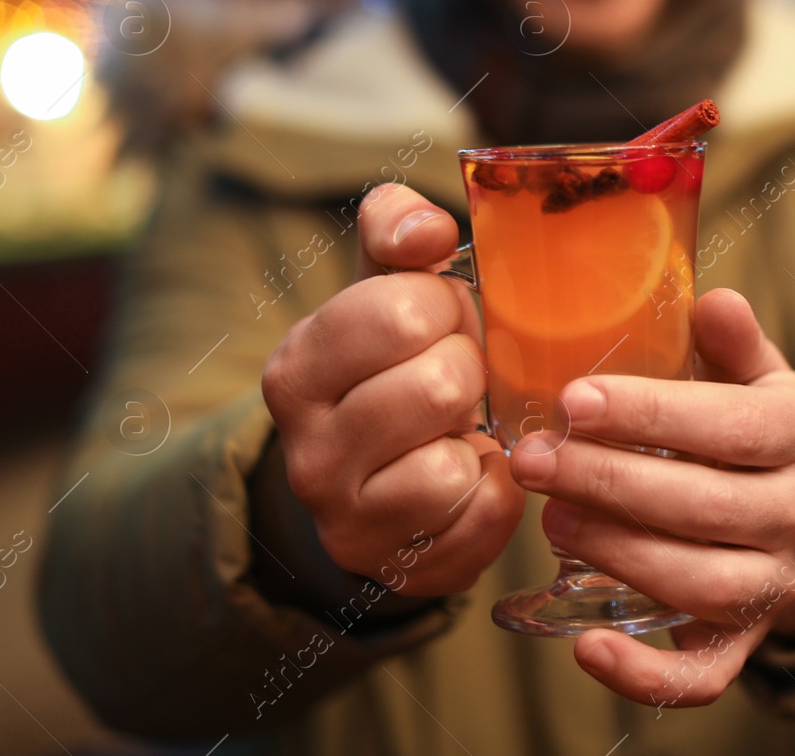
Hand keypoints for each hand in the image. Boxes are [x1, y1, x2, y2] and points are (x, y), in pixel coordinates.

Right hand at [261, 184, 523, 595]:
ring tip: (457, 430)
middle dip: (471, 371)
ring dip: (478, 436)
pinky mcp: (401, 566)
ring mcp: (348, 519)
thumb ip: (395, 231)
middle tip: (459, 379)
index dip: (447, 308)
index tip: (441, 323)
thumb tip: (426, 229)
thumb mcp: (382, 287)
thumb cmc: (391, 365)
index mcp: (298, 368)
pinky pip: (484, 513)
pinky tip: (471, 474)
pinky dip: (496, 488)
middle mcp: (307, 450)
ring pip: (453, 462)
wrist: (370, 481)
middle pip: (441, 385)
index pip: (401, 310)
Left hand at [508, 288, 794, 707]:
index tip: (575, 400)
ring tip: (552, 521)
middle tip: (535, 459)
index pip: (731, 428)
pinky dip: (644, 676)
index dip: (651, 415)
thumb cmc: (749, 431)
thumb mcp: (754, 377)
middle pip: (704, 507)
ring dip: (619, 555)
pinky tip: (585, 647)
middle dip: (609, 481)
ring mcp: (772, 585)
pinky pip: (704, 678)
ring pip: (700, 586)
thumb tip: (715, 300)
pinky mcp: (743, 642)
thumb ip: (732, 343)